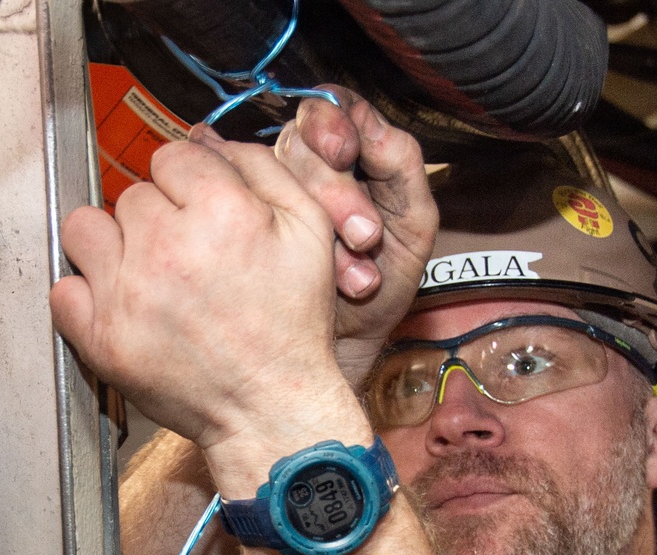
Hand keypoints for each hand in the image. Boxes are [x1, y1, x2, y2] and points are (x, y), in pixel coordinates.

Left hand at [50, 135, 345, 454]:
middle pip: (133, 195)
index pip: (173, 157)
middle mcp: (168, 246)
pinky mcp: (103, 337)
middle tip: (189, 259)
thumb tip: (212, 142)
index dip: (192, 186)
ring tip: (148, 276)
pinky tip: (126, 307)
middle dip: (160, 220)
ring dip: (114, 246)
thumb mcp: (312, 236)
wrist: (273, 408)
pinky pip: (64, 288)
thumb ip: (265, 172)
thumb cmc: (295, 329)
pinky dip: (88, 296)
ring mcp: (129, 293)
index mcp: (222, 212)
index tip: (203, 216)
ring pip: (87, 229)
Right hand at [271, 86, 438, 386]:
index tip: (344, 153)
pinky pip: (243, 209)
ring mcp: (271, 194)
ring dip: (313, 226)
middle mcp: (306, 166)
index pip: (331, 109)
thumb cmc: (382, 281)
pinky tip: (295, 263)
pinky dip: (274, 239)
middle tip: (363, 237)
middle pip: (300, 143)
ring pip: (272, 178)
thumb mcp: (413, 226)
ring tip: (352, 276)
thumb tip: (373, 125)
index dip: (332, 123)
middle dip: (334, 191)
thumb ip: (403, 169)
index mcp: (351, 153)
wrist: (349, 342)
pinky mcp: (244, 222)